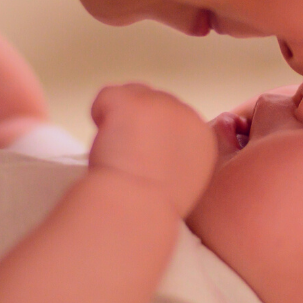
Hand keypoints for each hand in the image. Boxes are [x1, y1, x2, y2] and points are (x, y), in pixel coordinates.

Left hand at [89, 84, 216, 217]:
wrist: (136, 208)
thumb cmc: (151, 206)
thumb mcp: (183, 181)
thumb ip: (178, 155)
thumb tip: (158, 143)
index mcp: (202, 137)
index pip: (173, 117)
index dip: (152, 134)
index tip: (144, 159)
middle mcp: (186, 114)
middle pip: (153, 101)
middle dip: (137, 123)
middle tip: (128, 157)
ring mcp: (159, 103)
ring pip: (131, 94)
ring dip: (120, 118)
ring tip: (118, 151)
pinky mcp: (133, 100)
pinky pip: (107, 95)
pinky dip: (100, 113)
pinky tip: (106, 140)